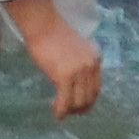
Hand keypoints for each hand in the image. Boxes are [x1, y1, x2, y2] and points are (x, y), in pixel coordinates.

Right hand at [5, 0, 107, 118]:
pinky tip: (57, 114)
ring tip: (61, 111)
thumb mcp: (74, 48)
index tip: (80, 106)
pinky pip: (65, 101)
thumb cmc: (52, 33)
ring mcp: (79, 72)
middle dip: (80, 108)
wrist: (42, 24)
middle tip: (70, 112)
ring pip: (79, 102)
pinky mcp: (65, 76)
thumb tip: (74, 83)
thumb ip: (79, 63)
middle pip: (90, 97)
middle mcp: (91, 66)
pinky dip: (61, 110)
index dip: (89, 100)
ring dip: (71, 110)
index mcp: (95, 58)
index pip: (96, 87)